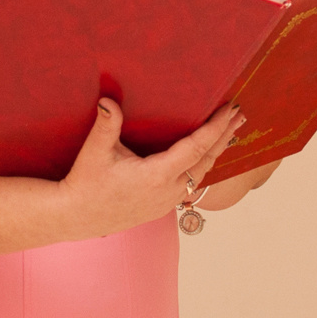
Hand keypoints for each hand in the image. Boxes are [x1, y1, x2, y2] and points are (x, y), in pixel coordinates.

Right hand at [57, 99, 242, 239]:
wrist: (76, 216)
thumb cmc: (86, 184)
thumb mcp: (94, 153)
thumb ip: (106, 125)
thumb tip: (108, 101)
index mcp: (157, 175)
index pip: (196, 147)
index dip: (216, 127)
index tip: (229, 110)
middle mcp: (168, 190)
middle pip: (206, 160)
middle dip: (224, 136)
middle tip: (239, 115)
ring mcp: (167, 201)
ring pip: (201, 174)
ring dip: (216, 151)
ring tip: (229, 133)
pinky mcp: (162, 206)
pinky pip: (191, 183)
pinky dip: (203, 166)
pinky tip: (205, 157)